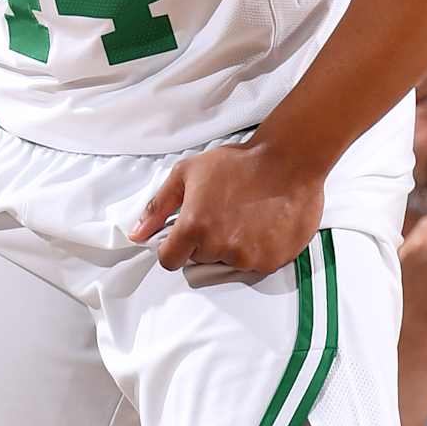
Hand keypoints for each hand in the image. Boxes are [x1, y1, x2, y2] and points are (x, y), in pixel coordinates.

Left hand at [129, 140, 325, 275]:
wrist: (289, 161)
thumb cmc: (239, 163)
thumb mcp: (187, 174)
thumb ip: (158, 207)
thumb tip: (137, 233)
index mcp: (194, 227)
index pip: (169, 260)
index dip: (174, 247)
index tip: (184, 236)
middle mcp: (219, 247)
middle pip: (200, 259)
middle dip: (206, 242)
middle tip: (223, 214)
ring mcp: (247, 257)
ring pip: (227, 263)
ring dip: (232, 246)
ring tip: (246, 216)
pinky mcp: (271, 261)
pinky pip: (254, 264)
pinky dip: (257, 249)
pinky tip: (263, 225)